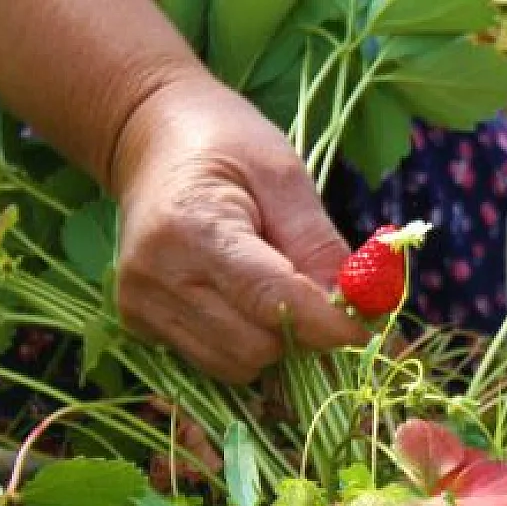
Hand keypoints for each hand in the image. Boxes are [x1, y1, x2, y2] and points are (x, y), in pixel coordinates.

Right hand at [109, 74, 358, 383]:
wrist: (149, 139)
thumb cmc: (224, 145)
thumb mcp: (283, 175)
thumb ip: (318, 244)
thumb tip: (357, 308)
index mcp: (192, 228)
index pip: (271, 299)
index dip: (327, 324)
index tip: (366, 329)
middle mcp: (156, 276)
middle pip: (256, 346)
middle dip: (302, 333)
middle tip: (320, 299)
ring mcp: (140, 305)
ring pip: (236, 365)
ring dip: (274, 344)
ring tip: (273, 291)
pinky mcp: (139, 324)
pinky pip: (213, 363)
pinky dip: (244, 345)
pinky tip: (242, 304)